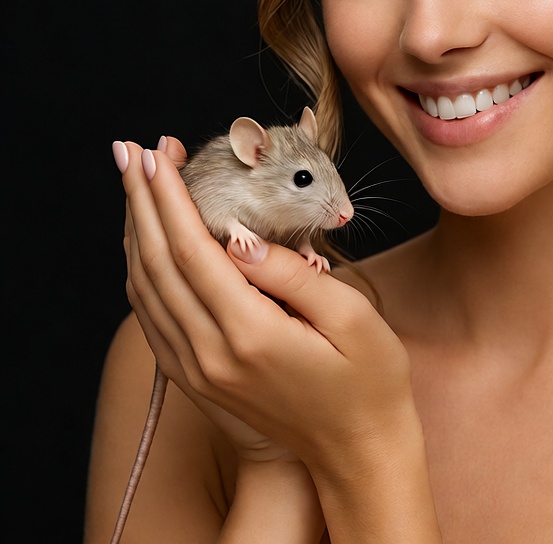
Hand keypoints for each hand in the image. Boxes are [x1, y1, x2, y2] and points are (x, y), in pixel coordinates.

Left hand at [116, 137, 416, 477]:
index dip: (170, 198)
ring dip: (135, 231)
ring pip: (145, 290)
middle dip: (141, 202)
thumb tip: (242, 237)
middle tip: (133, 151)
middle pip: (156, 265)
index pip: (192, 250)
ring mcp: (200, 371)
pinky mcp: (199, 377)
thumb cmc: (370, 381)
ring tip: (136, 185)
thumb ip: (294, 274)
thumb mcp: (351, 318)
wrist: (357, 451)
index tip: (156, 154)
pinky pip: (153, 317)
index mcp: (250, 334)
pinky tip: (147, 243)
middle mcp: (211, 355)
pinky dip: (141, 271)